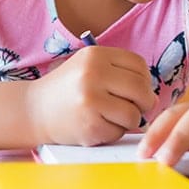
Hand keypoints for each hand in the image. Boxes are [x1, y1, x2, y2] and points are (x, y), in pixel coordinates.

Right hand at [25, 46, 156, 145]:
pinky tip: (97, 125)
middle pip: (141, 90)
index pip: (139, 66)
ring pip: (134, 114)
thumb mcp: (89, 66)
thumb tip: (154, 98)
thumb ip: (120, 73)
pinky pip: (119, 132)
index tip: (136, 90)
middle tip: (135, 108)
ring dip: (128, 120)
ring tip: (111, 117)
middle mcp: (93, 74)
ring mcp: (91, 100)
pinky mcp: (89, 125)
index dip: (144, 80)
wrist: (34, 110)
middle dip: (144, 103)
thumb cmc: (68, 89)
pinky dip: (113, 132)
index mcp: (96, 55)